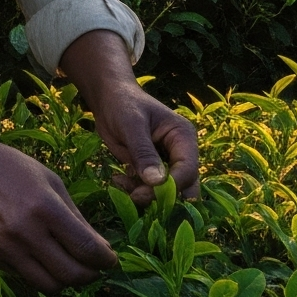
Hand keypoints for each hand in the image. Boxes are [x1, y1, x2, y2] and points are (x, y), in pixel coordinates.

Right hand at [0, 87, 116, 291]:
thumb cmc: (19, 170)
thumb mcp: (54, 184)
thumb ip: (77, 219)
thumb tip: (101, 251)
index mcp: (45, 208)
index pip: (86, 249)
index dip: (105, 260)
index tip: (111, 259)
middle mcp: (25, 232)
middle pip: (71, 274)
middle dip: (90, 275)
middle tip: (95, 267)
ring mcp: (6, 247)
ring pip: (50, 285)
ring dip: (67, 281)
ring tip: (72, 267)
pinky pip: (27, 276)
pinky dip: (41, 272)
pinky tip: (43, 256)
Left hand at [57, 30, 199, 206]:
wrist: (108, 100)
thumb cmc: (123, 104)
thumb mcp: (132, 125)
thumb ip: (144, 152)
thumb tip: (157, 182)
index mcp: (183, 137)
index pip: (188, 169)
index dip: (171, 186)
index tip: (145, 193)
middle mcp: (180, 153)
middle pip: (184, 186)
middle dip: (161, 197)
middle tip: (134, 196)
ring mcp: (167, 164)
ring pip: (166, 192)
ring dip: (145, 195)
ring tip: (121, 183)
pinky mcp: (152, 171)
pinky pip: (149, 190)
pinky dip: (134, 190)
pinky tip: (117, 180)